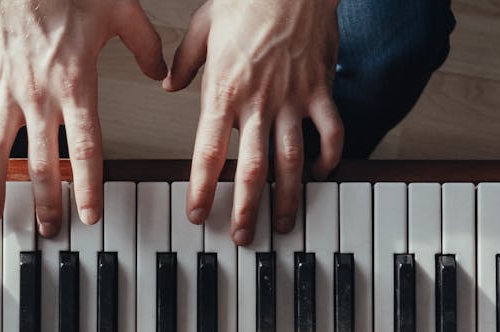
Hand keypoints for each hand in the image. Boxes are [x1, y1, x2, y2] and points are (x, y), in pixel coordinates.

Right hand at [0, 0, 166, 236]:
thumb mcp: (121, 10)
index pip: (84, 147)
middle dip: (45, 199)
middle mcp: (38, 95)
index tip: (89, 215)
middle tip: (49, 229)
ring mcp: (5, 89)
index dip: (87, 185)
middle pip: (41, 160)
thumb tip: (160, 74)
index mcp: (74, 84)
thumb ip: (146, 46)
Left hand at [165, 0, 343, 244]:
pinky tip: (323, 173)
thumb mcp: (201, 26)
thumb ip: (184, 61)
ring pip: (291, 159)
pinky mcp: (321, 89)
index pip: (208, 152)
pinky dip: (330, 155)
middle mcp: (257, 103)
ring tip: (283, 223)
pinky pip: (330, 130)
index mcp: (223, 91)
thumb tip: (169, 84)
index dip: (202, 189)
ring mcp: (292, 98)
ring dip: (288, 196)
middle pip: (251, 168)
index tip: (197, 214)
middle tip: (242, 237)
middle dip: (246, 208)